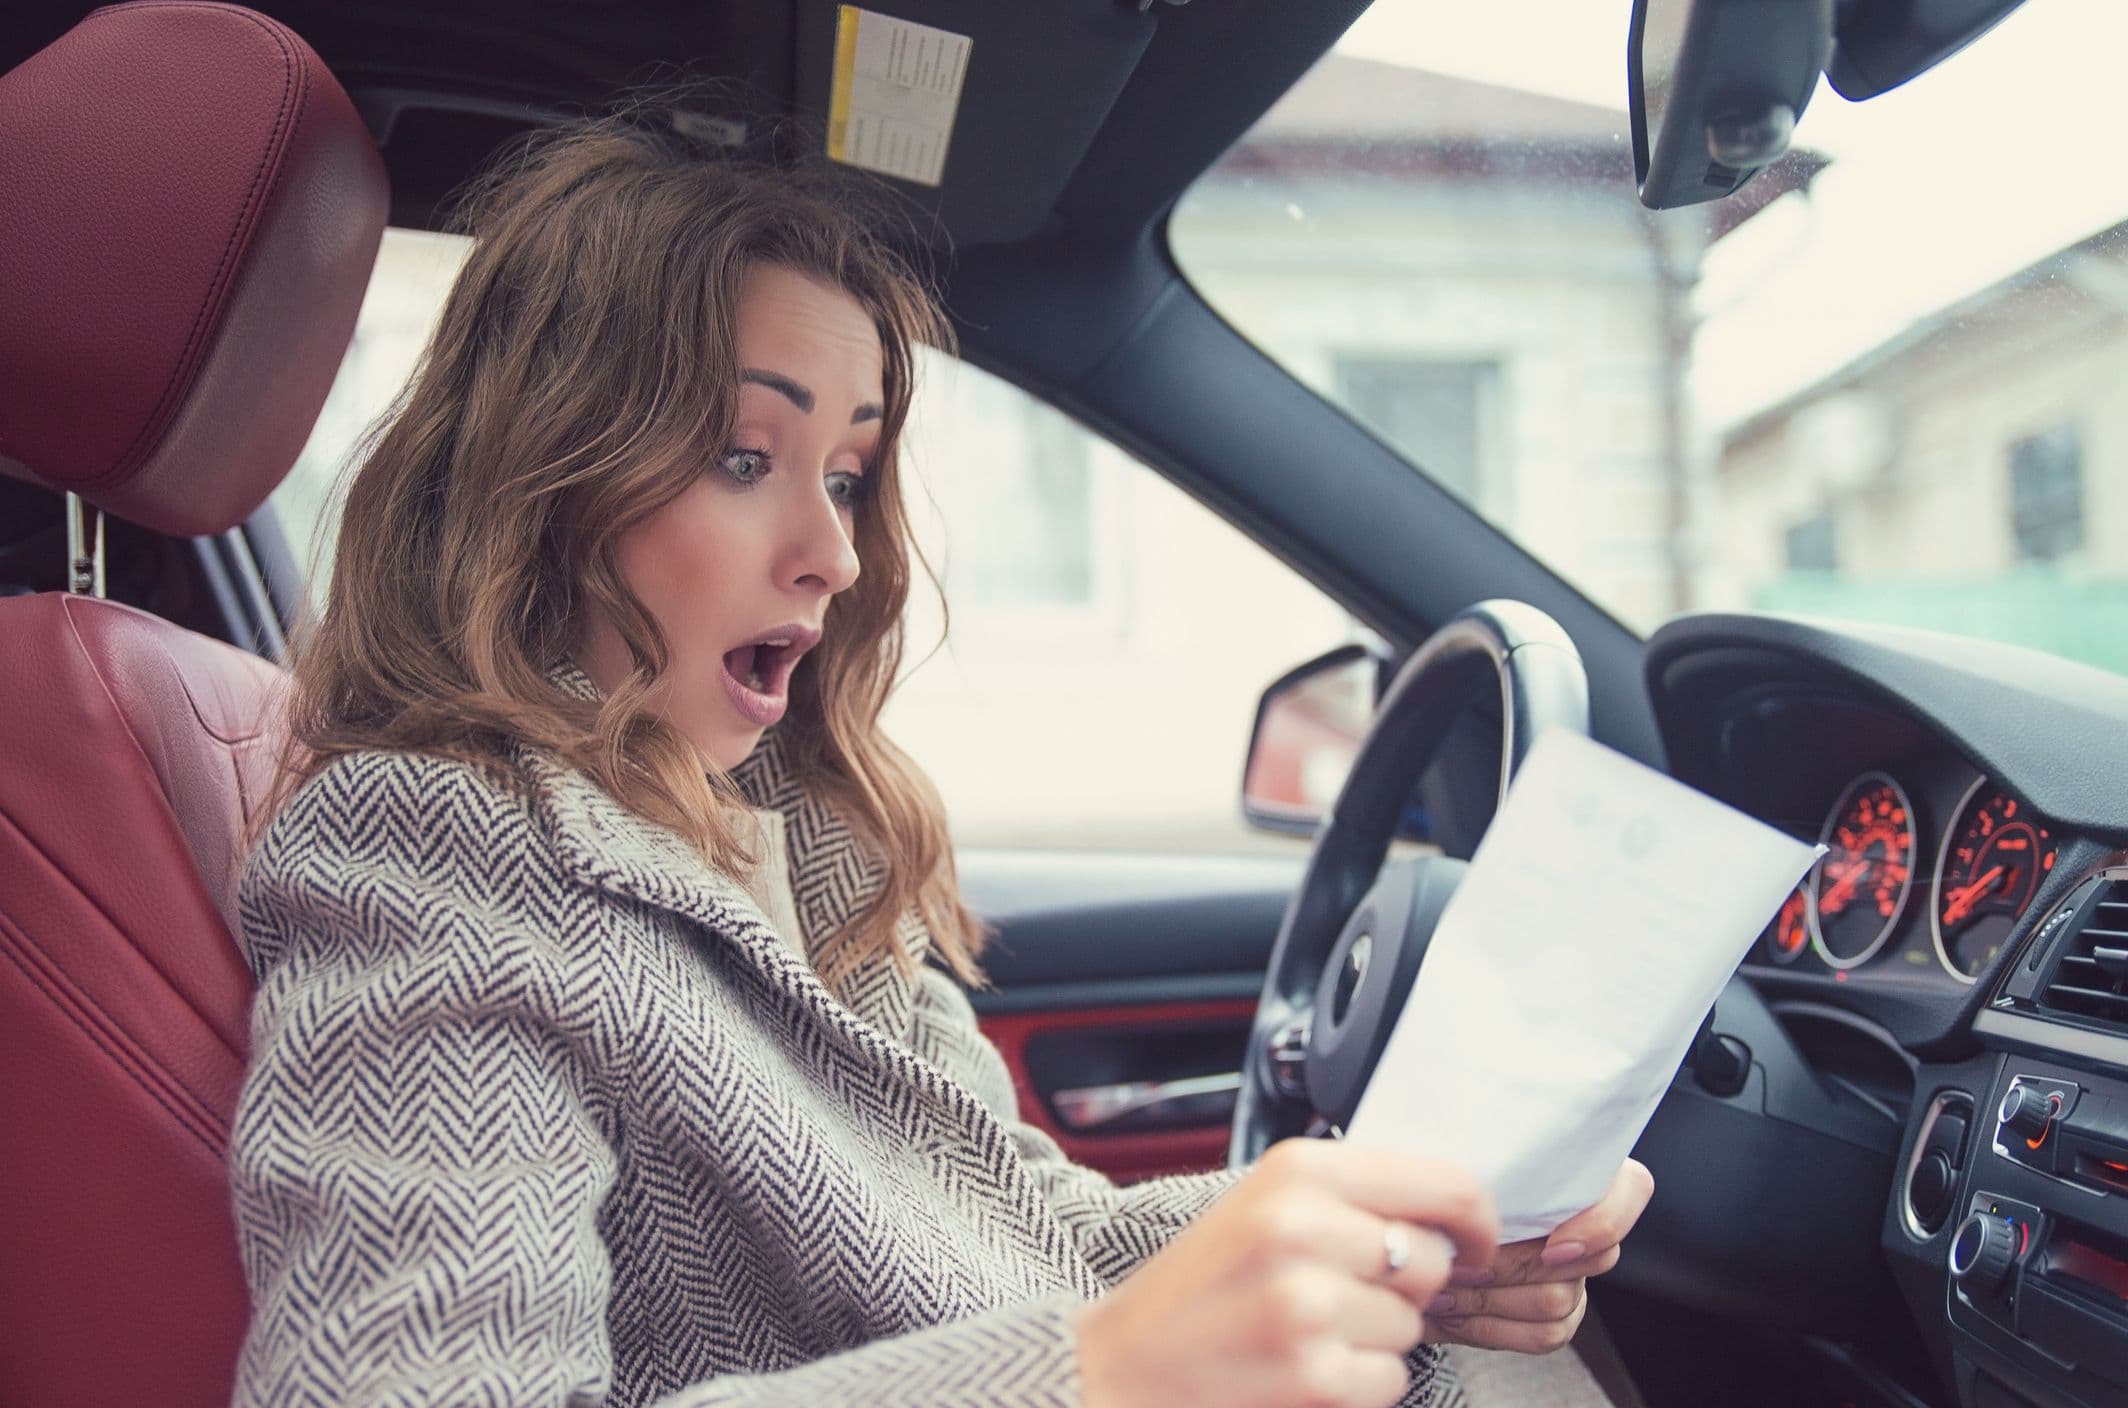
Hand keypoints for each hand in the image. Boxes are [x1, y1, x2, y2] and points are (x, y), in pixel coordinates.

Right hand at [1076, 1139, 1498, 1407]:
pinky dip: (1357, 1384)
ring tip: (1306, 1330)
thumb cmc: (1196, 1289)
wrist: (1121, 1368)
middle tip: (1342, 1292)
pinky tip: (1300, 1368)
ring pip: (1412, 1324)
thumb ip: (1346, 1193)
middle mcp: (1303, 1228)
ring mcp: (1308, 1306)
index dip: (1475, 1218)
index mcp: (1296, 1171)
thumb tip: (1448, 1207)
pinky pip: (1389, 1380)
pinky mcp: (1314, 1377)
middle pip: (1431, 1260)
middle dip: (1404, 1285)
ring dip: (1375, 1337)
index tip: (1475, 1241)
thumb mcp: (1260, 1204)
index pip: (1443, 1182)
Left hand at [1423, 1158, 1653, 1353]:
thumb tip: (1469, 1188)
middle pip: (1587, 1257)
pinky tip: (1451, 1312)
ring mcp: (1574, 1275)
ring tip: (1442, 1286)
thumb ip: (1478, 1167)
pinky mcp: (1558, 1318)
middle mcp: (1585, 1223)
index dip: (1601, 1223)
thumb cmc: (1435, 1189)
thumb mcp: (1452, 1161)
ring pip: (1557, 1300)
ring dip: (1489, 1297)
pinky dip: (1489, 1326)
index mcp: (1572, 1171)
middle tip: (1456, 1264)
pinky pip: (1543, 1335)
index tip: (1552, 1246)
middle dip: (1510, 1265)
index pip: (1631, 1188)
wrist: (1405, 1244)